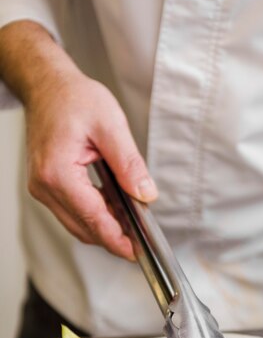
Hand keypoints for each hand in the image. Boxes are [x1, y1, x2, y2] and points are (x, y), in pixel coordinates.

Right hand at [25, 71, 156, 258]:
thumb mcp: (111, 125)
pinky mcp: (46, 185)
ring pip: (76, 223)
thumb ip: (129, 164)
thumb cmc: (74, 99)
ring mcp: (42, 187)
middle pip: (83, 227)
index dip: (116, 238)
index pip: (92, 218)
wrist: (47, 86)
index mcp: (58, 172)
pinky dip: (94, 214)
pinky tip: (114, 208)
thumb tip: (146, 194)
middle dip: (113, 237)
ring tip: (132, 224)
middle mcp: (44, 185)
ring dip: (103, 227)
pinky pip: (72, 210)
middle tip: (141, 240)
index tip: (136, 252)